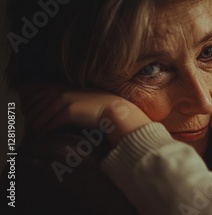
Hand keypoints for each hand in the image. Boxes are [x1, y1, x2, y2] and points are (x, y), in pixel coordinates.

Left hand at [20, 84, 151, 145]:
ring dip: (36, 128)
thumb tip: (46, 109)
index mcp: (59, 87)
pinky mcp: (68, 112)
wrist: (113, 111)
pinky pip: (50, 124)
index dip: (26, 107)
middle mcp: (59, 92)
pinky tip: (45, 136)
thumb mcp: (76, 98)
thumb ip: (61, 99)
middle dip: (30, 120)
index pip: (32, 95)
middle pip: (33, 107)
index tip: (28, 117)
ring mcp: (63, 101)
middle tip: (29, 129)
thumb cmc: (96, 107)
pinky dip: (45, 131)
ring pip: (39, 117)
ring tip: (36, 134)